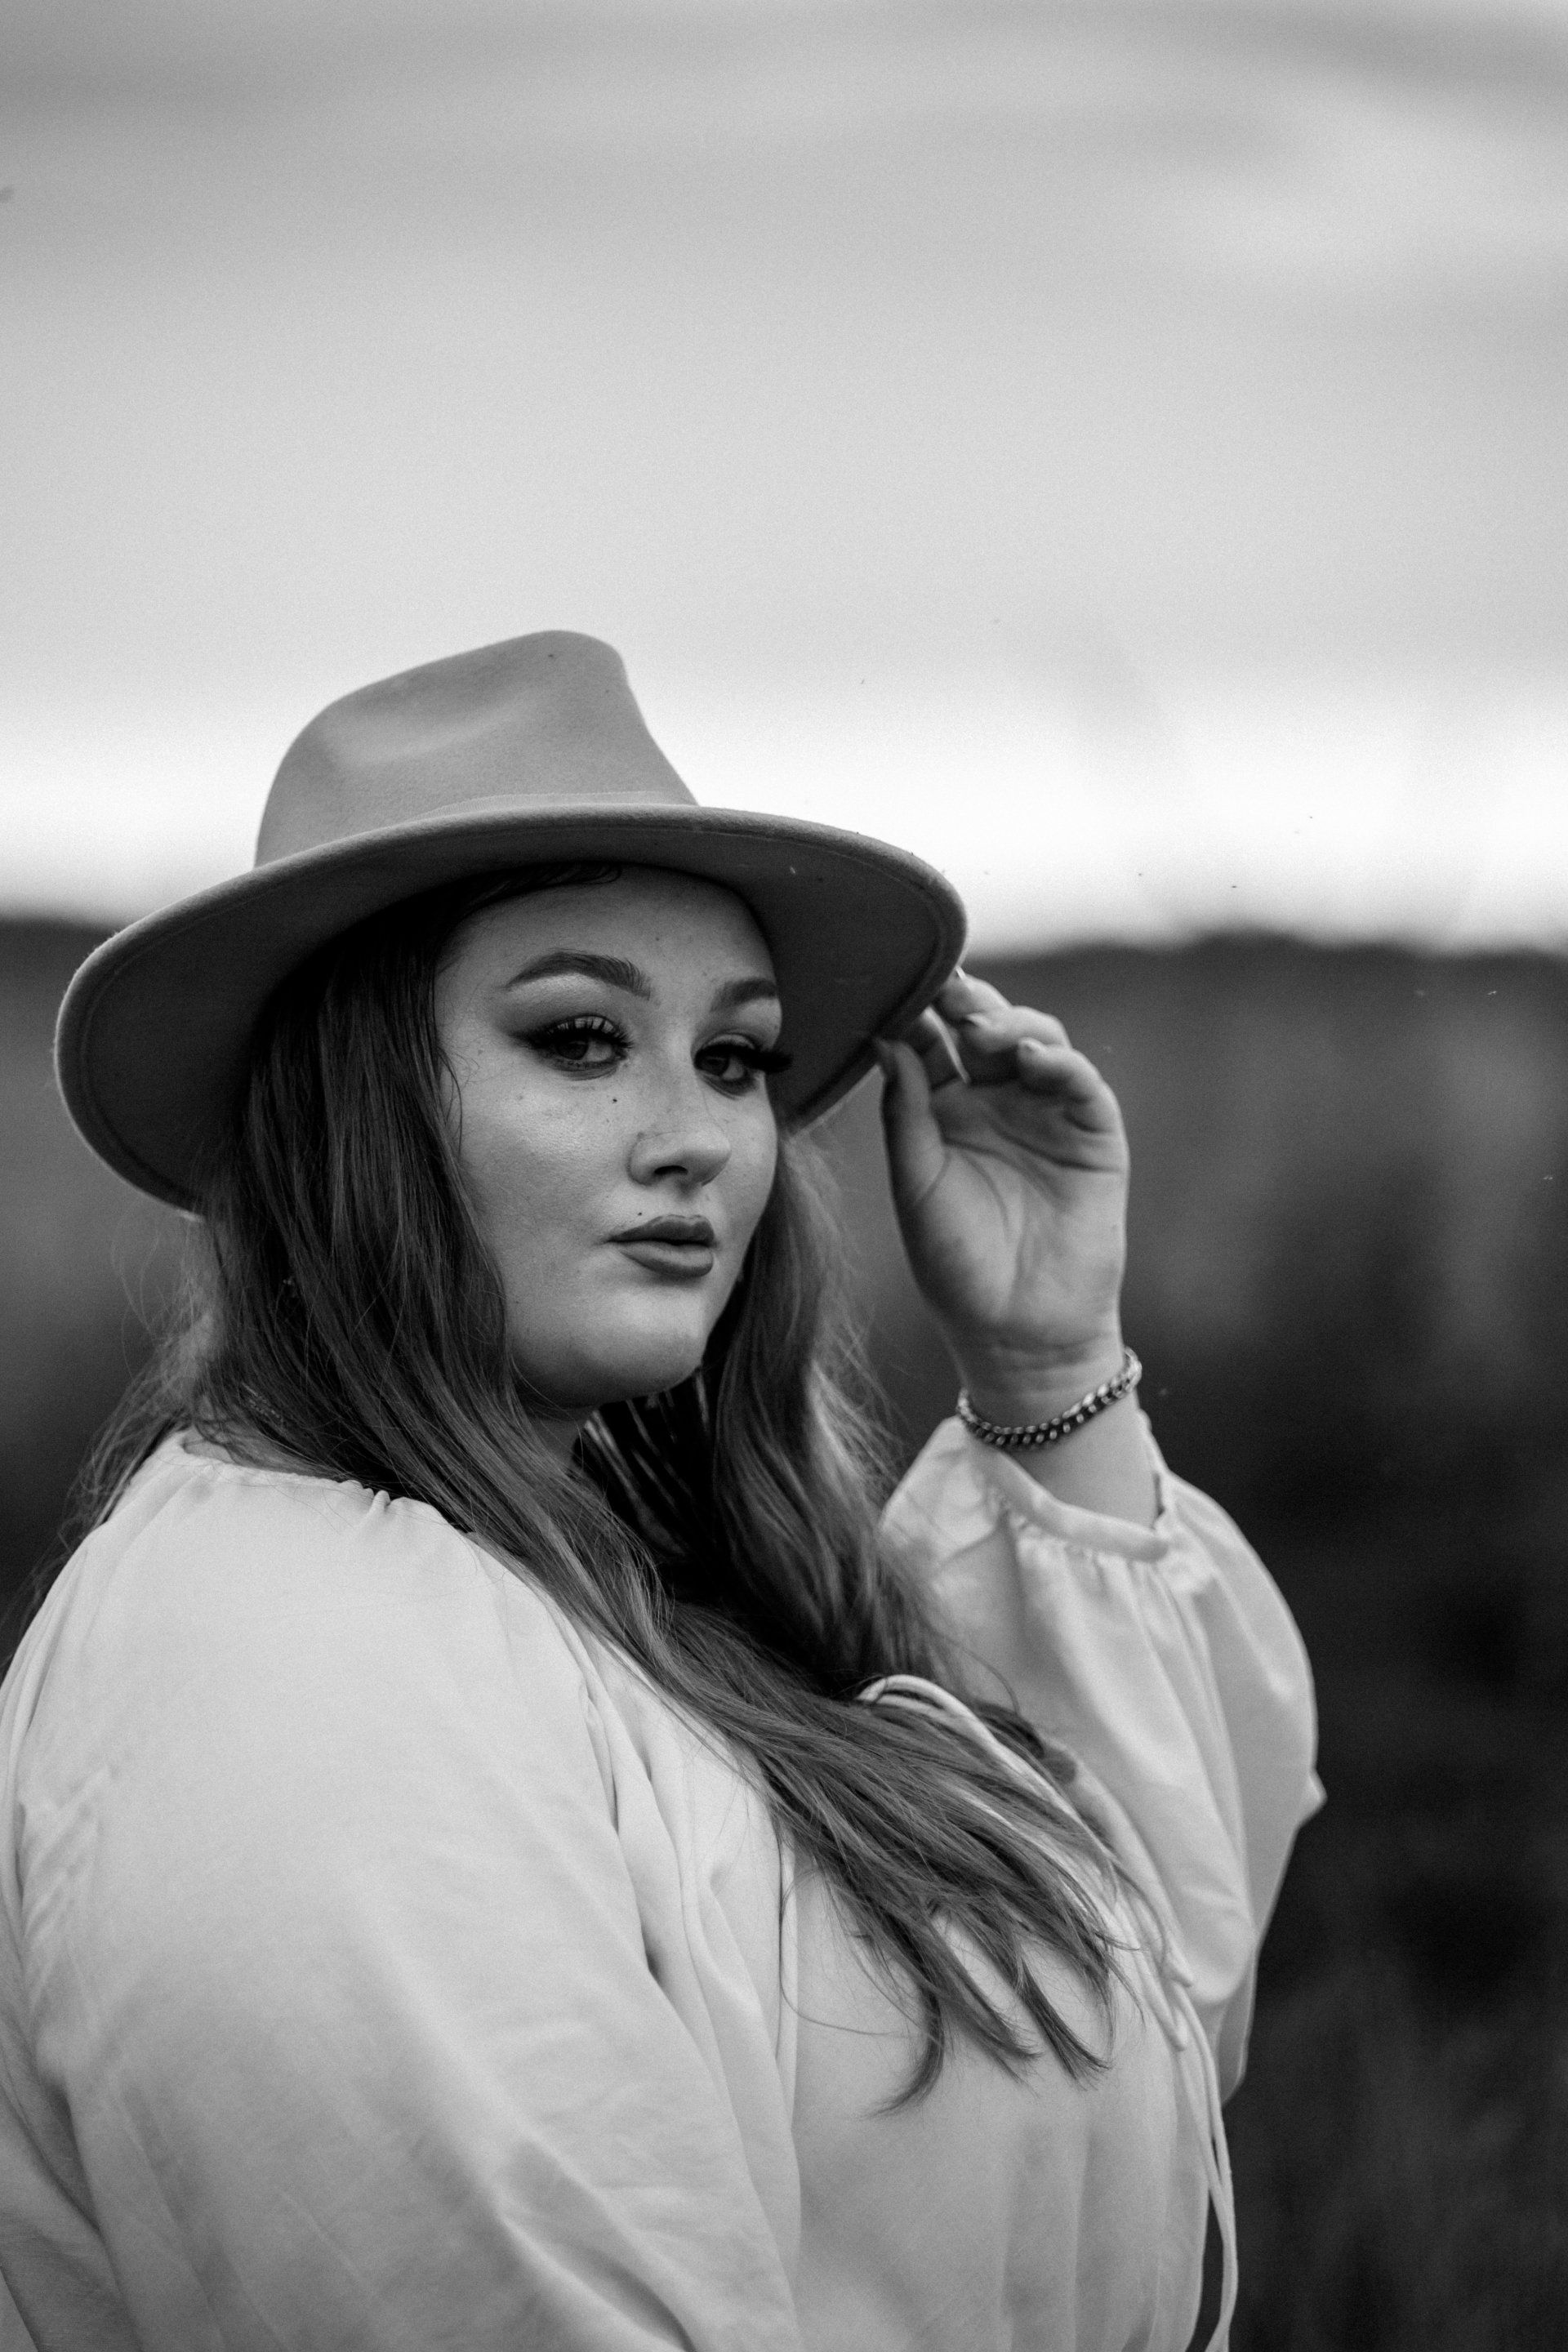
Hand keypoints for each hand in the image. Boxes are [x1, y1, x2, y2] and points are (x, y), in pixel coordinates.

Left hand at [876, 972, 1129, 1420]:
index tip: (893, 980)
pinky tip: (1029, 1057)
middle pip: (984, 1030)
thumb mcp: (916, 1185)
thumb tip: (885, 1039)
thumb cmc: (956, 1265)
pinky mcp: (1093, 1136)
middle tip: (943, 983)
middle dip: (966, 1001)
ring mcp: (1047, 1114)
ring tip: (980, 1024)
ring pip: (1036, 1041)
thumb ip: (905, 1113)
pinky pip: (1080, 1085)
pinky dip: (1058, 1062)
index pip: (931, 1043)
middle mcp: (997, 1102)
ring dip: (1010, 1022)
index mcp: (944, 1110)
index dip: (917, 1011)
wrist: (1016, 1332)